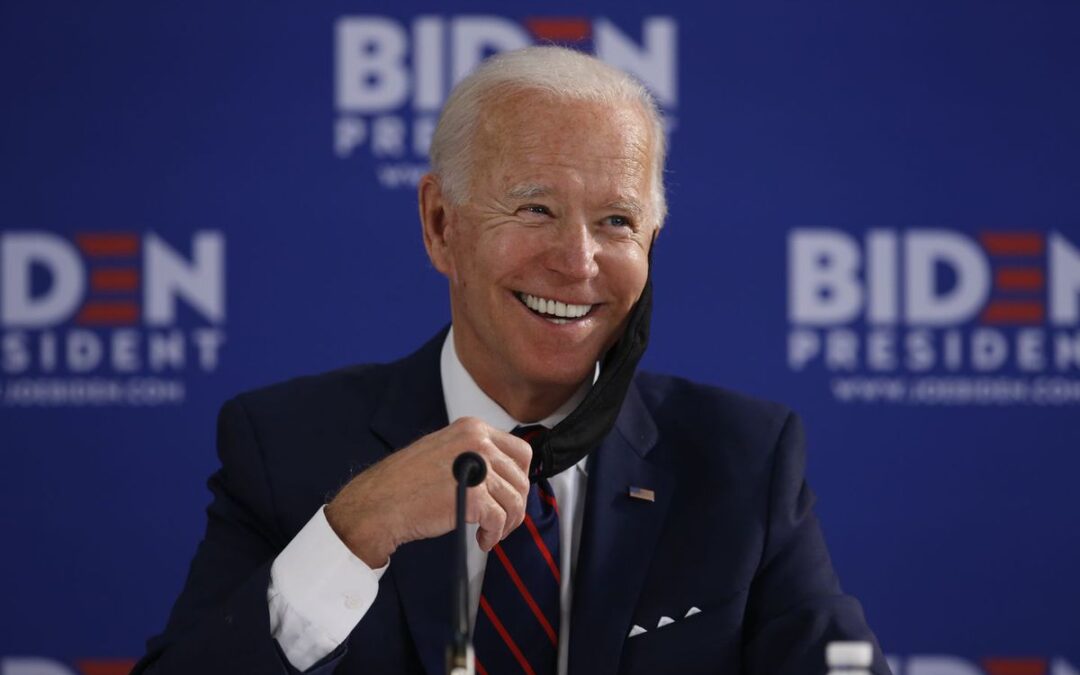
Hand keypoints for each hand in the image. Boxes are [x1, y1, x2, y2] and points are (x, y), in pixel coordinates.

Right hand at [325, 417, 531, 567]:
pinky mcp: (474, 496)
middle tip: (501, 520)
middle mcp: (478, 442)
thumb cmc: (405, 483)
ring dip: (506, 523)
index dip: (519, 478)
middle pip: (520, 478)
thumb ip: (474, 455)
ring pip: (514, 501)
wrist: (379, 504)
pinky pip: (499, 520)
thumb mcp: (444, 451)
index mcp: (472, 428)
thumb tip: (504, 474)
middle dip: (515, 505)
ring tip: (490, 533)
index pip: (520, 451)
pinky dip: (494, 534)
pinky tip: (482, 540)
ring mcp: (478, 468)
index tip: (511, 494)